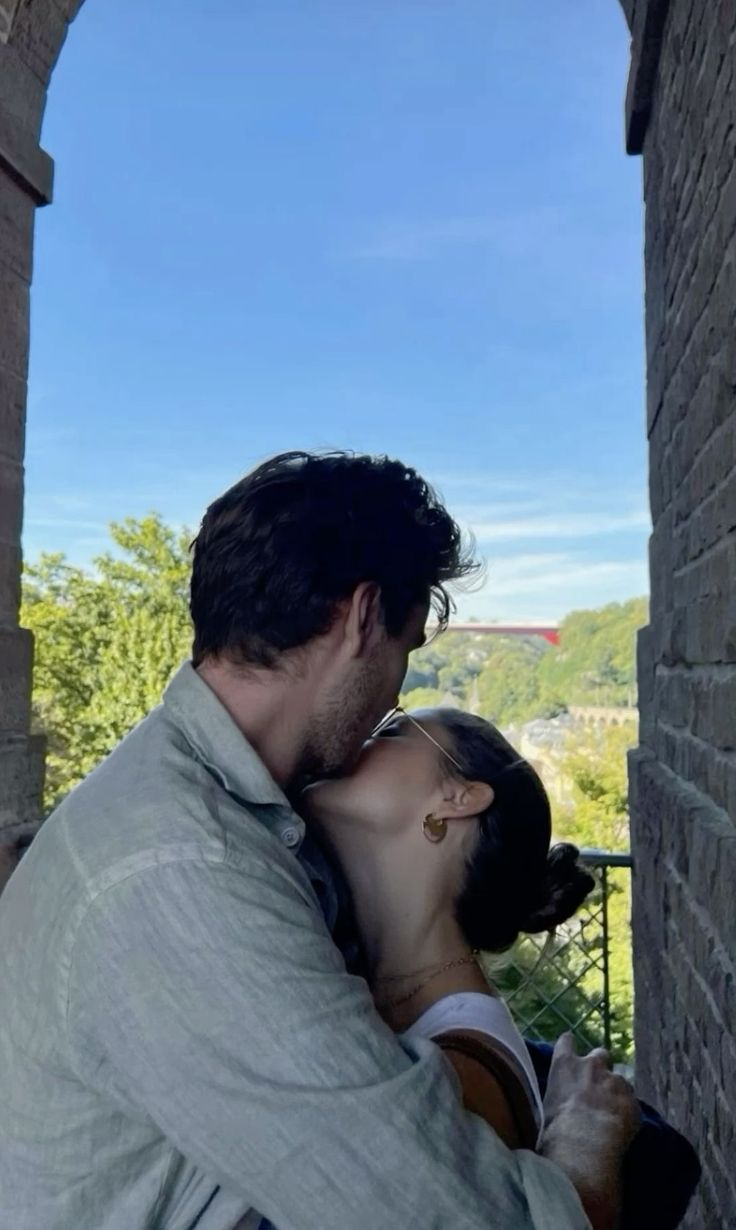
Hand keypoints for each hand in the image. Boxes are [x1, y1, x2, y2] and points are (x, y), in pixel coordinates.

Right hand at [540, 1032, 639, 1229]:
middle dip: (600, 1066)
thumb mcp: (545, 1106)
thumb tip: (557, 1104)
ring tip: (611, 1112)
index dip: (569, 1046)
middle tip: (597, 1085)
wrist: (583, 1145)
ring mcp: (615, 1081)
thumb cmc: (554, 1129)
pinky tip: (622, 1126)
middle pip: (600, 1054)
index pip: (566, 1041)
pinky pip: (632, 1101)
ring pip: (620, 1079)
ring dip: (615, 1091)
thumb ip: (556, 1095)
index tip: (570, 1052)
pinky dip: (627, 1110)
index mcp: (564, 1064)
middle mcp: (591, 1065)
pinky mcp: (632, 1101)